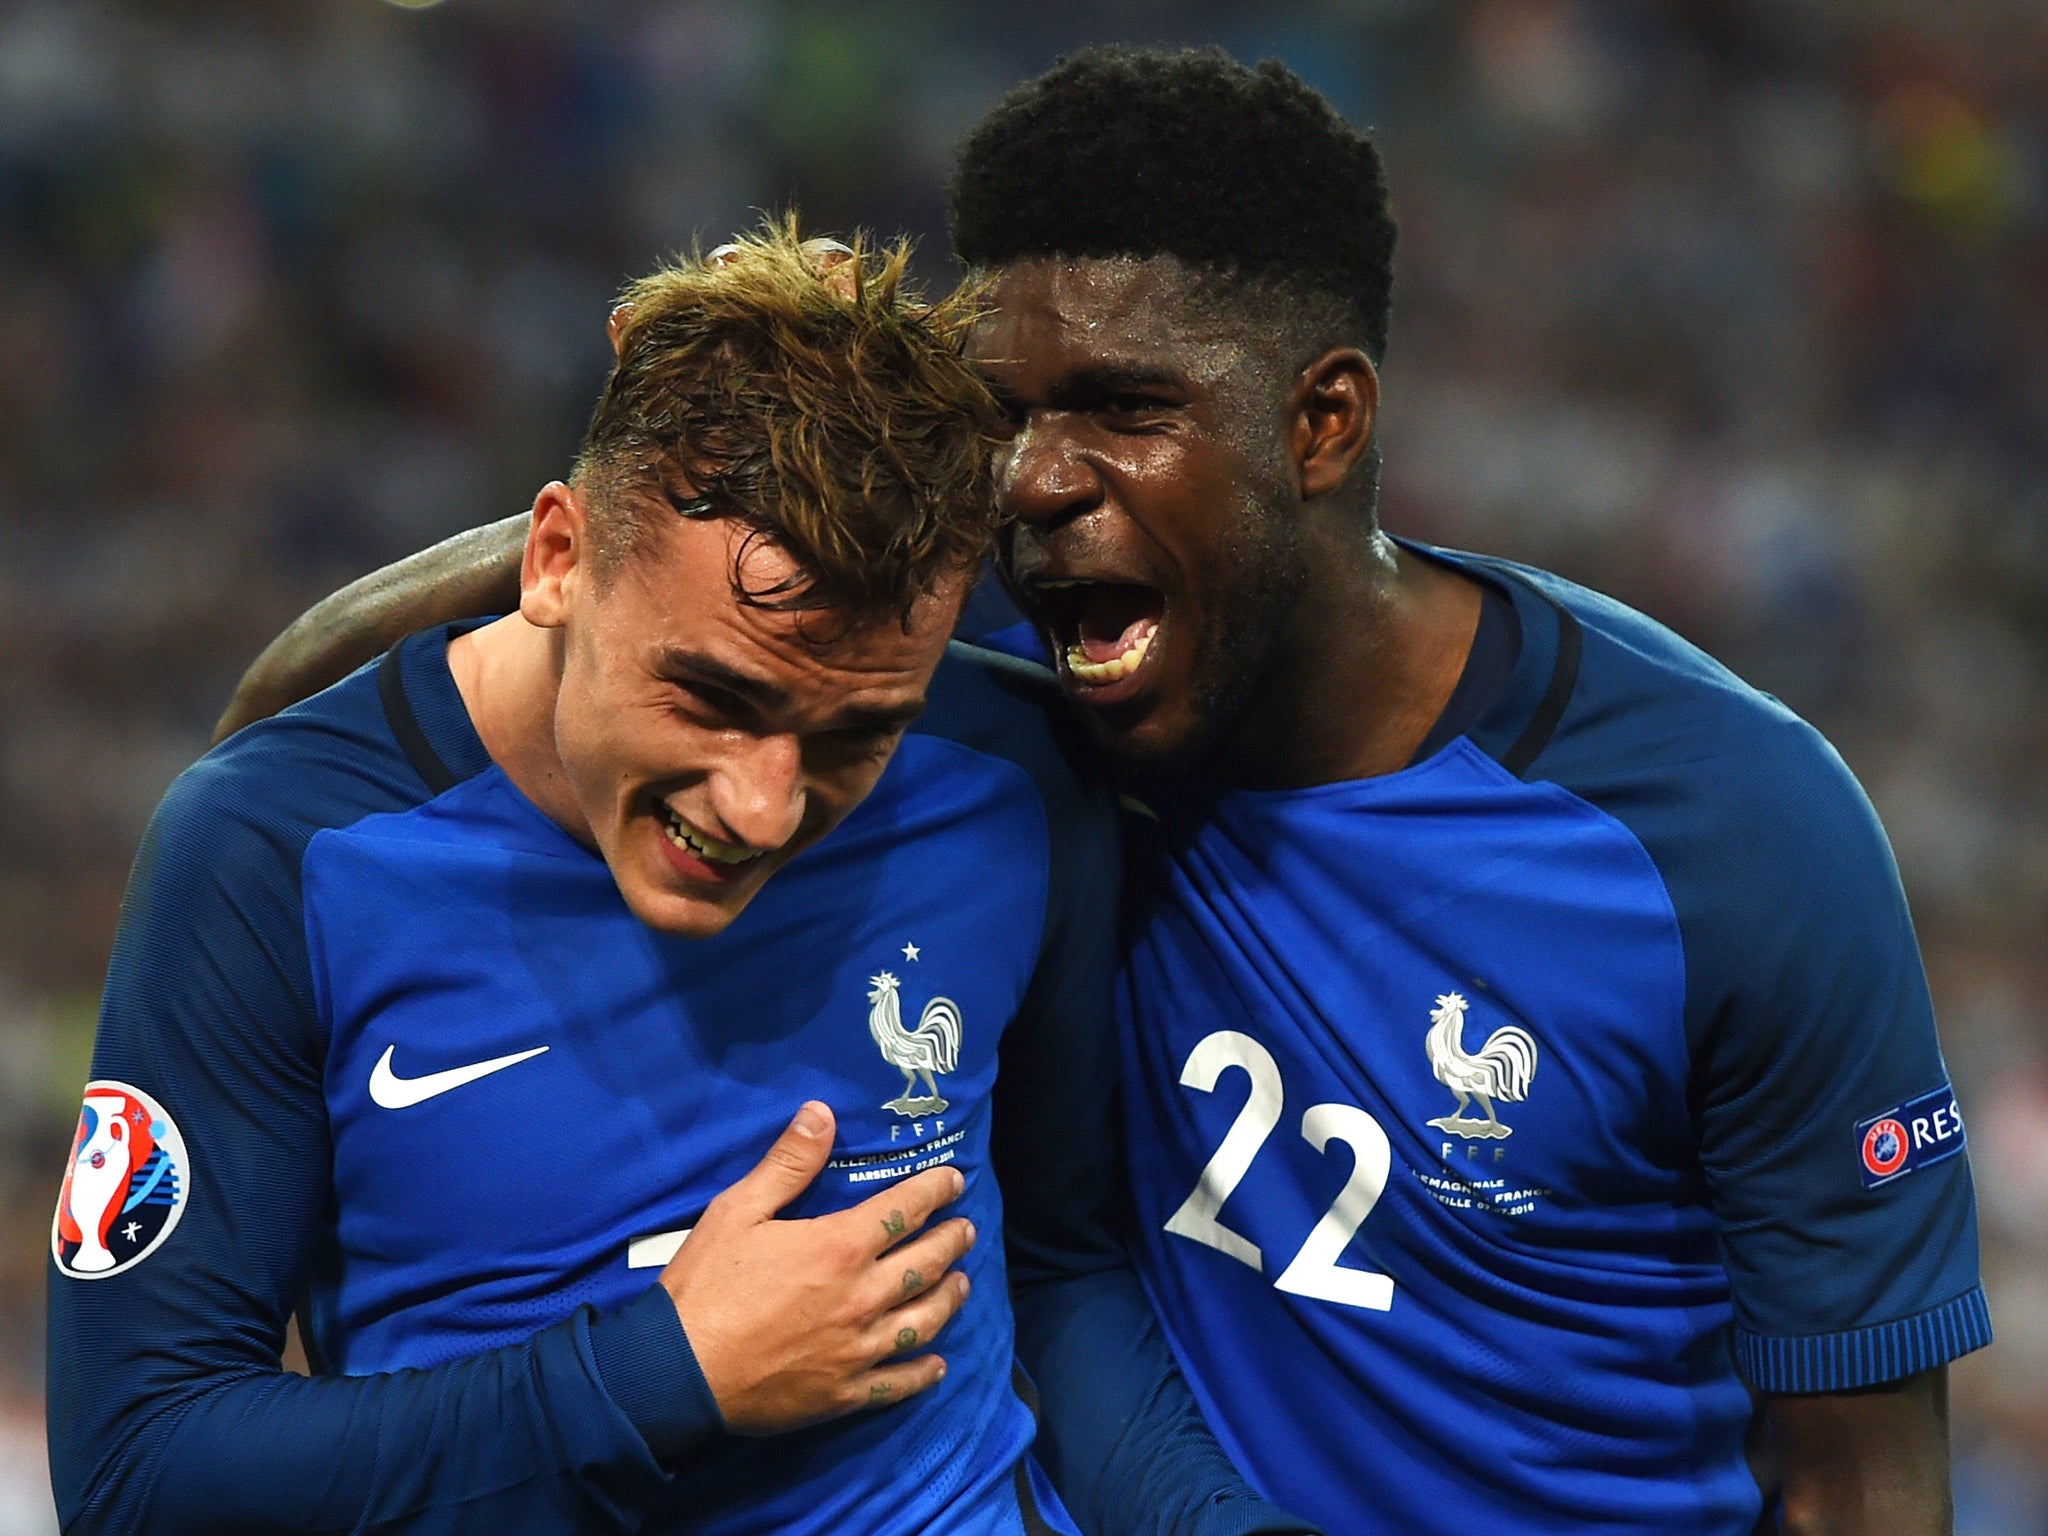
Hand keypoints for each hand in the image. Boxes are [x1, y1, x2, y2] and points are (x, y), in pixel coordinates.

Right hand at [658, 1101, 975, 1434]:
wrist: (679, 1372)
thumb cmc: (706, 1285)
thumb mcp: (738, 1210)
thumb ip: (787, 1163)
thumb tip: (822, 1112)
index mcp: (840, 1247)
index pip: (905, 1209)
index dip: (935, 1190)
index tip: (955, 1180)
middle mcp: (862, 1297)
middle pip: (926, 1263)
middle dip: (952, 1241)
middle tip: (967, 1229)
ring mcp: (858, 1349)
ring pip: (924, 1321)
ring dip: (949, 1298)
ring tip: (962, 1283)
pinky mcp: (845, 1393)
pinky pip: (898, 1382)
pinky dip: (923, 1372)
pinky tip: (938, 1364)